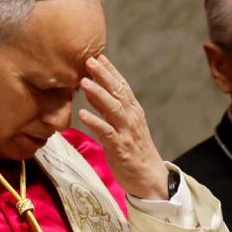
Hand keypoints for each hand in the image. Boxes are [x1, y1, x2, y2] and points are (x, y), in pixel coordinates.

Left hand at [79, 55, 168, 199]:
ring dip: (98, 94)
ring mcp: (126, 132)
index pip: (121, 85)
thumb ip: (107, 107)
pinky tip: (83, 113)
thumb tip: (91, 89)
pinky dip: (95, 122)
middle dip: (103, 75)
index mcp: (133, 110)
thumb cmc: (133, 149)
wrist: (149, 177)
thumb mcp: (121, 124)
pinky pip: (106, 132)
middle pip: (117, 92)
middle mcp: (131, 117)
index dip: (110, 70)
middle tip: (88, 59)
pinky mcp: (120, 147)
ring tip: (83, 82)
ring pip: (113, 108)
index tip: (97, 54)